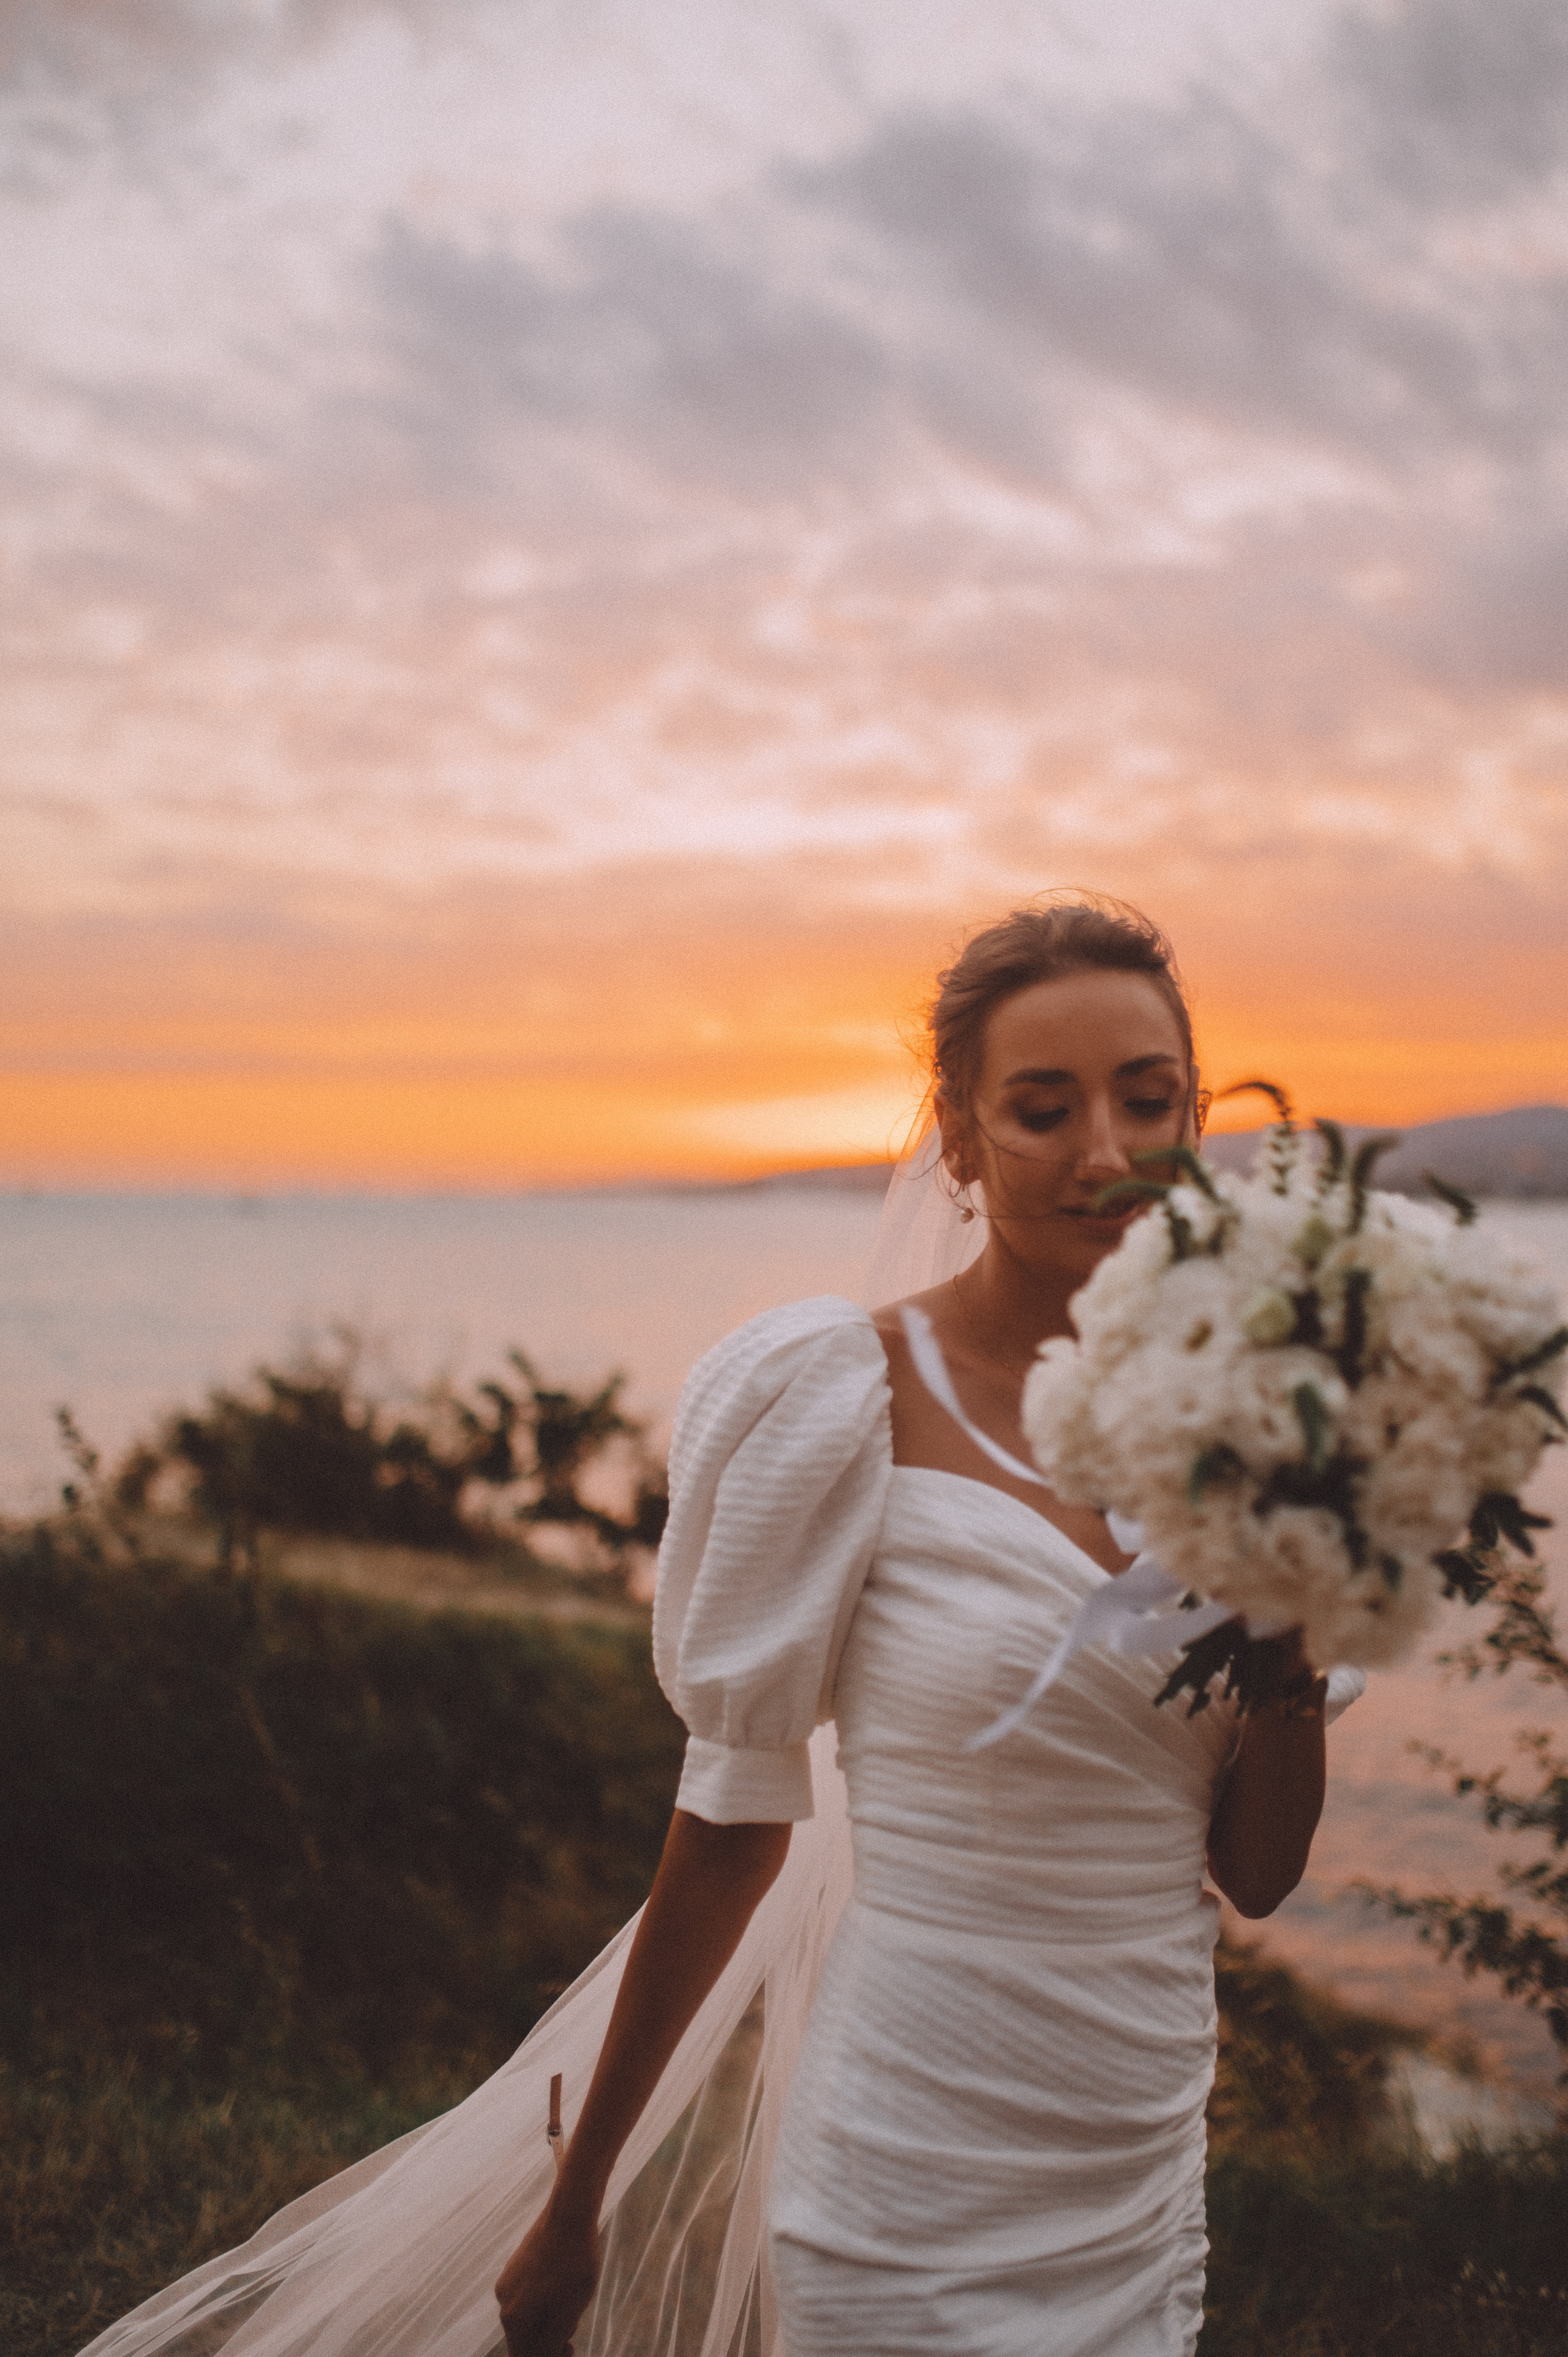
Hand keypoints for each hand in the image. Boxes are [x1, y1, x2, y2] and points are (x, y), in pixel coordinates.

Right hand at [495, 2192, 599, 2356]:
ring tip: (570, 2302)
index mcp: (516, 2321)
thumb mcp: (569, 2314)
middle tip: (573, 2330)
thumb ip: (551, 2342)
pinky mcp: (512, 2268)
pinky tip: (559, 2285)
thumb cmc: (575, 2268)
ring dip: (545, 2322)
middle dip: (548, 2342)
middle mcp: (504, 2304)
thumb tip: (542, 2355)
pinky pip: (523, 2297)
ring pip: (524, 2318)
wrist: (569, 2216)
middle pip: (523, 2341)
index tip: (570, 2348)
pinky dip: (540, 2302)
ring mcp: (506, 2283)